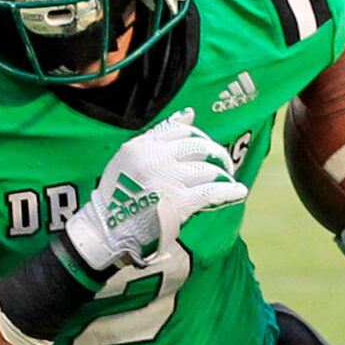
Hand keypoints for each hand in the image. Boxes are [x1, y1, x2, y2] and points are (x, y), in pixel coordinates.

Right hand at [64, 112, 247, 273]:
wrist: (106, 231)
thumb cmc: (119, 197)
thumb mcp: (130, 158)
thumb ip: (158, 136)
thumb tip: (189, 113)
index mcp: (142, 145)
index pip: (180, 129)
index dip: (199, 137)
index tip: (205, 149)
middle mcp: (155, 158)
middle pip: (199, 146)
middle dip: (217, 154)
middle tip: (224, 164)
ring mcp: (168, 179)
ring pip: (208, 169)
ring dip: (223, 175)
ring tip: (227, 181)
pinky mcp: (179, 202)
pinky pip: (212, 191)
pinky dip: (229, 191)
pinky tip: (238, 191)